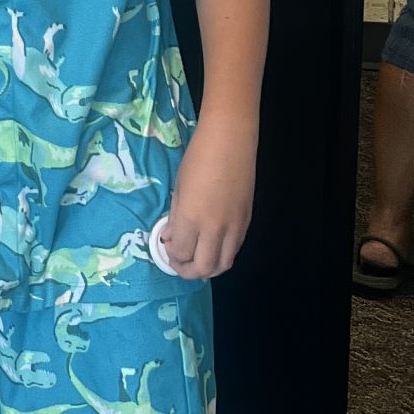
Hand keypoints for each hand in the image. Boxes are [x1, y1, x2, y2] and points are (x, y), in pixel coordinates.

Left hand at [163, 120, 256, 277]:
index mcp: (191, 217)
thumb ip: (175, 218)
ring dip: (208, 269)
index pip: (182, 253)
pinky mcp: (247, 222)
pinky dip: (221, 255)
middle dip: (188, 271)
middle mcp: (215, 228)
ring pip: (224, 265)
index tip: (167, 247)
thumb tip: (170, 239)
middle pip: (204, 267)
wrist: (230, 142)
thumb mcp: (178, 188)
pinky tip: (211, 246)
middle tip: (179, 263)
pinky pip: (234, 250)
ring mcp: (235, 227)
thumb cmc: (197, 159)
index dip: (172, 256)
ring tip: (195, 259)